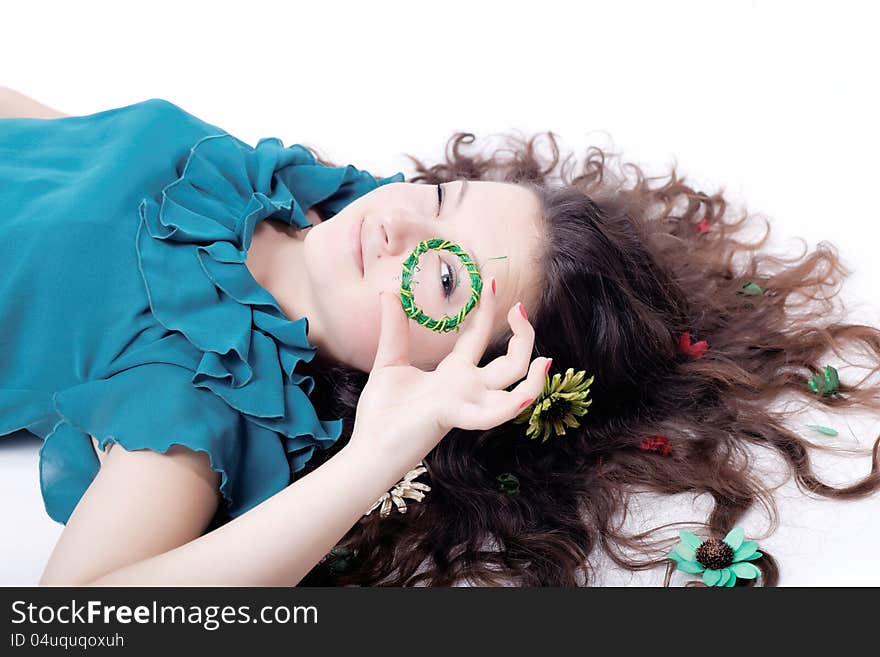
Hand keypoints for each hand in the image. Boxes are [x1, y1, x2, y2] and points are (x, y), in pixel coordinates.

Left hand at [349, 279, 549, 468]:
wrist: (370, 447)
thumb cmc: (382, 412)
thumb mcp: (389, 361)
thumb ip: (394, 329)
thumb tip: (387, 292)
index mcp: (453, 373)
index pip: (478, 336)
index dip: (487, 310)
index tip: (491, 281)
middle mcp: (467, 387)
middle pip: (510, 361)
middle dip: (522, 334)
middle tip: (519, 307)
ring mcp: (466, 402)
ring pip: (515, 387)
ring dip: (534, 376)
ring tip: (542, 357)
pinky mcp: (456, 415)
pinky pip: (493, 415)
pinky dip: (512, 407)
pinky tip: (525, 394)